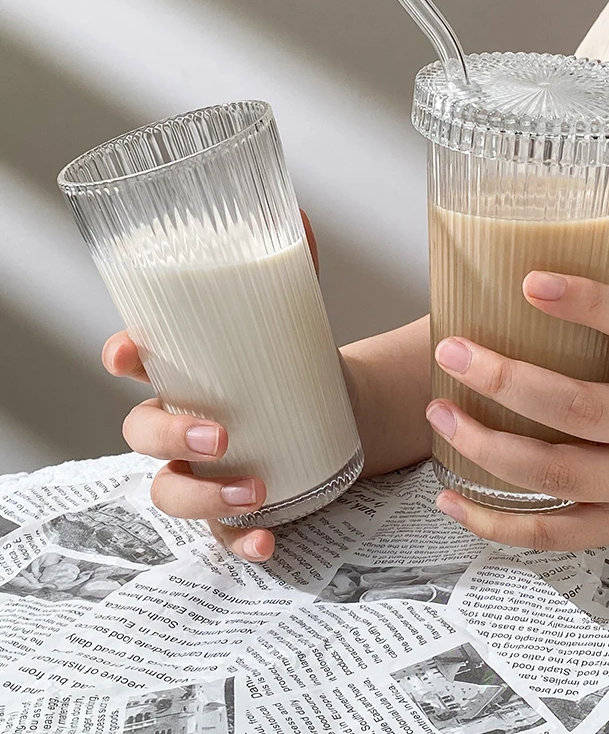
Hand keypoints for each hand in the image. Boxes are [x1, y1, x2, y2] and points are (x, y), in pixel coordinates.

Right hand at [103, 211, 320, 562]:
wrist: (337, 411)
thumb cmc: (295, 360)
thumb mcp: (294, 318)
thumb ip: (293, 271)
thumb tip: (302, 218)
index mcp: (184, 370)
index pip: (134, 361)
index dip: (122, 357)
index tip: (128, 353)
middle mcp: (180, 421)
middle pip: (141, 434)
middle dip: (168, 436)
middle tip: (218, 434)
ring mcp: (202, 469)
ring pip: (169, 491)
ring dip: (201, 495)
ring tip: (254, 487)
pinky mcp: (235, 504)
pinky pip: (220, 534)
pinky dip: (238, 540)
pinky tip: (265, 538)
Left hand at [426, 270, 608, 549]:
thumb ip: (603, 324)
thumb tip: (509, 286)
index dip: (587, 302)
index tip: (529, 282)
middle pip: (580, 407)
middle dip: (504, 381)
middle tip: (451, 352)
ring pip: (557, 472)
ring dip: (486, 446)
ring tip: (440, 414)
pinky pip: (551, 534)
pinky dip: (495, 523)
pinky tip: (450, 499)